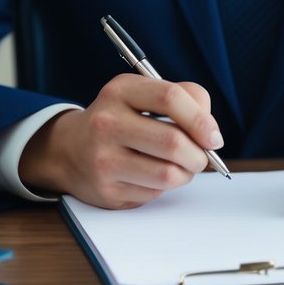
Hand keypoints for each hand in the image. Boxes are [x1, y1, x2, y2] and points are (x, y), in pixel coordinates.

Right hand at [18, 74, 223, 209]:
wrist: (70, 150)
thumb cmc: (120, 120)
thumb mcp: (143, 95)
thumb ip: (185, 98)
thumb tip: (210, 131)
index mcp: (120, 91)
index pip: (169, 98)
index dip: (201, 119)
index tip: (214, 137)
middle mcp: (107, 122)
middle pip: (173, 142)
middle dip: (199, 155)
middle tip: (201, 157)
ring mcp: (103, 158)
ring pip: (168, 174)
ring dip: (186, 174)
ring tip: (180, 166)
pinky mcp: (106, 189)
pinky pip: (154, 193)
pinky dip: (165, 187)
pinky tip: (153, 175)